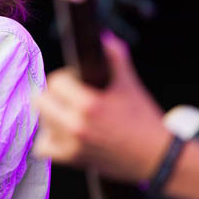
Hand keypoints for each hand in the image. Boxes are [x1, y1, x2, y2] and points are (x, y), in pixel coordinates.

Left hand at [32, 34, 171, 182]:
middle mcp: (77, 125)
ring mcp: (73, 145)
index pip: (56, 81)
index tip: (76, 81)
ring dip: (51, 115)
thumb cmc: (144, 121)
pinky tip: (61, 134)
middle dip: (54, 94)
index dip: (66, 78)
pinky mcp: (73, 160)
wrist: (157, 158)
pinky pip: (43, 147)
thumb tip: (104, 38)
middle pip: (41, 101)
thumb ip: (115, 57)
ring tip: (68, 113)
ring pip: (42, 122)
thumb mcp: (130, 85)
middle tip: (68, 96)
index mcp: (90, 105)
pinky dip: (48, 140)